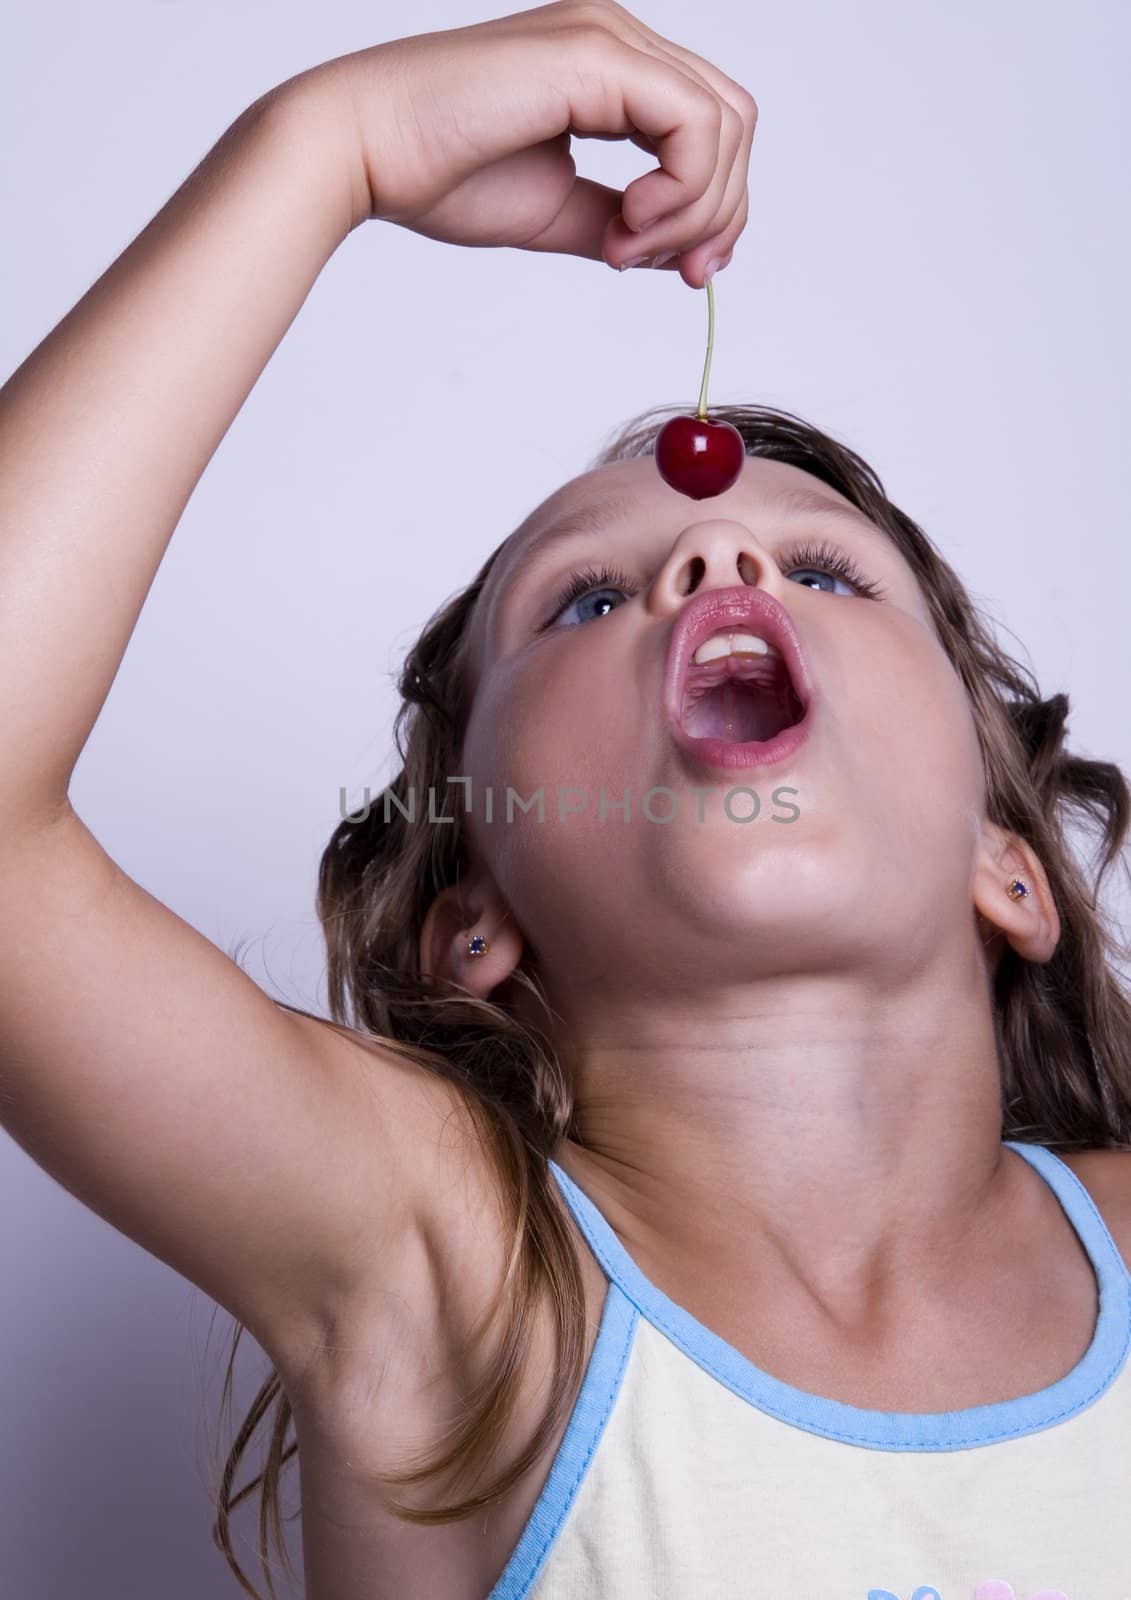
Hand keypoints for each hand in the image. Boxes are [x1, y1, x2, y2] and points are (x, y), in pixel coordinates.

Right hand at [297, 0, 756, 287]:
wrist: (366, 152)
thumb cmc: (439, 175)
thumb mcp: (558, 210)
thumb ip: (620, 221)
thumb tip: (674, 252)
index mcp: (608, 66)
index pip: (711, 125)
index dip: (717, 205)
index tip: (686, 271)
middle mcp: (617, 37)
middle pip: (734, 120)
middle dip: (721, 211)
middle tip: (678, 273)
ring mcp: (609, 36)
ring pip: (725, 122)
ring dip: (695, 208)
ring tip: (627, 247)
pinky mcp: (597, 55)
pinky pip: (694, 124)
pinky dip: (679, 190)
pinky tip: (627, 226)